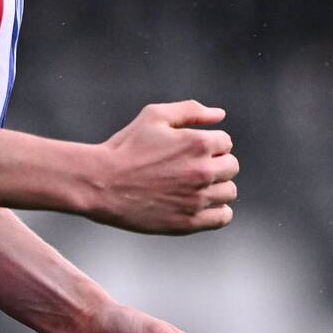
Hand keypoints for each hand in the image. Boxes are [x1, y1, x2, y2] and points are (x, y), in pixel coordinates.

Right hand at [89, 101, 237, 233]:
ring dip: (217, 187)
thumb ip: (191, 111)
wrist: (100, 183)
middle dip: (216, 164)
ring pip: (229, 192)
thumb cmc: (125, 148)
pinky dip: (218, 211)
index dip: (210, 144)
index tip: (191, 150)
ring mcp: (197, 199)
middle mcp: (203, 171)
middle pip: (231, 167)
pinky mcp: (189, 222)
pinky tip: (202, 205)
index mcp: (198, 143)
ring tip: (194, 186)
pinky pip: (223, 217)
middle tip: (191, 167)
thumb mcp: (154, 116)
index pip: (225, 143)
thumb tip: (219, 114)